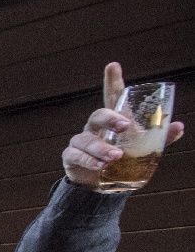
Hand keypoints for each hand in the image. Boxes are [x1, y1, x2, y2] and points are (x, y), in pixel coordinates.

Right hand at [64, 62, 184, 187]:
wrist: (100, 186)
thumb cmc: (122, 162)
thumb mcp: (144, 150)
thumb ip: (160, 139)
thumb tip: (179, 126)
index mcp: (114, 121)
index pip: (112, 97)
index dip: (112, 81)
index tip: (113, 66)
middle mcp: (96, 128)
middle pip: (98, 115)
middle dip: (110, 119)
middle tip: (125, 127)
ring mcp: (82, 141)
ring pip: (87, 138)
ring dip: (101, 147)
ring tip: (115, 157)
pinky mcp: (72, 157)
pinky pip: (76, 155)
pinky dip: (89, 160)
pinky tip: (100, 166)